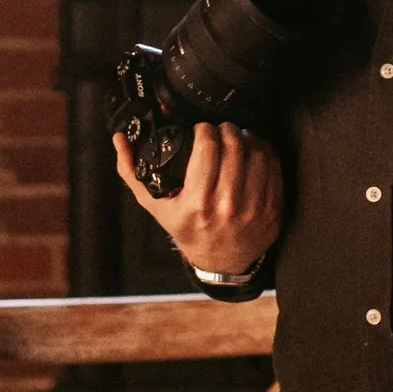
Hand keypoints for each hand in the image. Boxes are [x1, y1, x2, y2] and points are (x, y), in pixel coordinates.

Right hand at [112, 120, 282, 279]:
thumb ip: (132, 172)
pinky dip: (264, 152)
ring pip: (257, 154)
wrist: (221, 263)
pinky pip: (273, 169)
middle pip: (234, 147)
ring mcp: (254, 209)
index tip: (202, 128)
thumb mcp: (156, 206)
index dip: (205, 130)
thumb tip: (119, 140)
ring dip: (247, 138)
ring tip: (237, 137)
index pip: (208, 149)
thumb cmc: (188, 230)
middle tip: (221, 129)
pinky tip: (253, 150)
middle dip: (227, 129)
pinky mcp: (273, 209)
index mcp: (197, 205)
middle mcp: (228, 207)